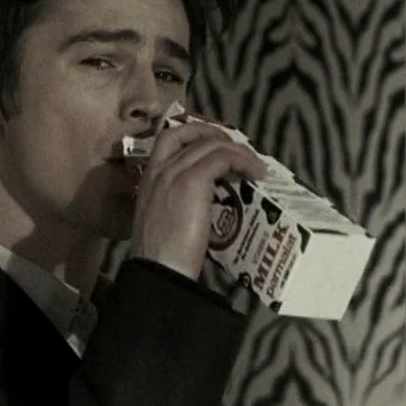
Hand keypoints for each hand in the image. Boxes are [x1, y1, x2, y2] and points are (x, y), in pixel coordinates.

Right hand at [127, 119, 267, 278]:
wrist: (159, 270)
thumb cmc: (163, 257)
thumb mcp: (166, 221)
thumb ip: (178, 204)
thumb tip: (206, 202)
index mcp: (148, 178)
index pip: (169, 139)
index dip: (195, 134)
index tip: (218, 146)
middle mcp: (159, 169)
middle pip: (192, 134)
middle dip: (220, 137)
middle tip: (240, 151)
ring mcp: (175, 172)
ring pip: (212, 144)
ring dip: (239, 151)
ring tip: (255, 166)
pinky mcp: (193, 181)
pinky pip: (224, 158)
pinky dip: (244, 161)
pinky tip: (256, 174)